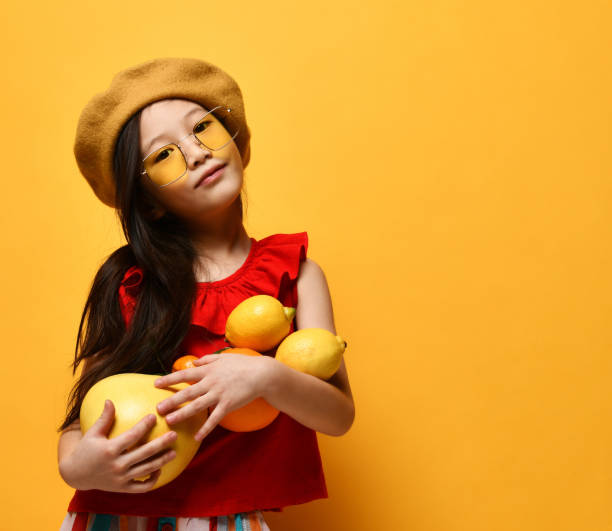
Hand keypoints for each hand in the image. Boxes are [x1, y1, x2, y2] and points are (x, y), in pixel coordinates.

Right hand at [60, 400, 177, 492]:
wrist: (75, 474)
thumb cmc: (85, 450)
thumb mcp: (92, 433)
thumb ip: (104, 418)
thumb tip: (109, 400)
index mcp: (109, 450)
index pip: (132, 436)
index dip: (144, 426)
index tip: (154, 416)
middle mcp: (116, 465)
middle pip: (144, 454)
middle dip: (161, 444)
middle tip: (174, 435)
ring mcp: (120, 479)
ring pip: (146, 470)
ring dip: (162, 461)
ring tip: (174, 452)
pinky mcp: (122, 489)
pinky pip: (142, 487)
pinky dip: (152, 480)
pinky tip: (160, 469)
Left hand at [154, 353, 273, 440]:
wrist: (262, 374)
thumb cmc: (242, 364)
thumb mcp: (223, 358)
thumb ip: (206, 360)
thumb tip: (192, 362)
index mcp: (208, 370)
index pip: (184, 375)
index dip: (169, 379)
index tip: (156, 384)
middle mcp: (211, 382)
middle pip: (187, 392)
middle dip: (171, 400)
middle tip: (158, 408)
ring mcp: (219, 394)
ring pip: (197, 406)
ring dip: (183, 414)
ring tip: (170, 421)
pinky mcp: (228, 405)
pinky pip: (214, 418)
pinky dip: (205, 428)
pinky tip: (196, 436)